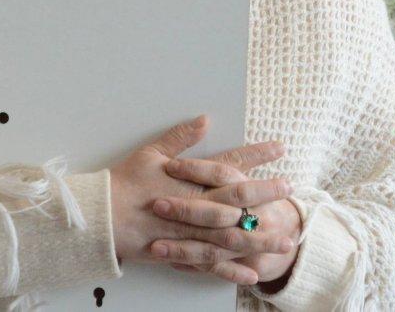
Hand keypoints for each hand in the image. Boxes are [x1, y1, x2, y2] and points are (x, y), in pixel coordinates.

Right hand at [109, 114, 284, 283]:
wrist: (103, 215)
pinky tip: (254, 273)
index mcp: (191, 179)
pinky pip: (213, 265)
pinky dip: (234, 271)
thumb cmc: (125, 182)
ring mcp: (191, 233)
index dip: (257, 155)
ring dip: (261, 237)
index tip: (279, 149)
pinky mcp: (182, 253)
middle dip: (268, 194)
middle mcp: (196, 205)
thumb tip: (204, 120)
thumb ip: (181, 137)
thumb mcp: (152, 152)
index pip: (231, 163)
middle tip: (291, 190)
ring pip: (234, 237)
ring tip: (286, 239)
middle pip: (240, 199)